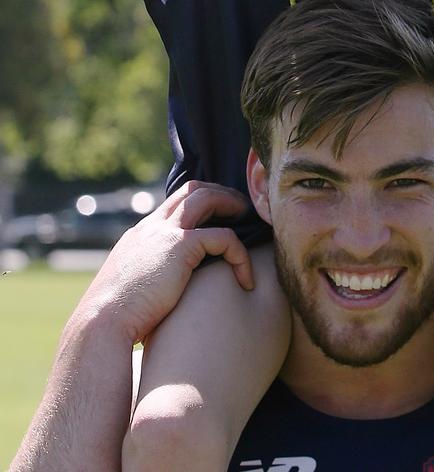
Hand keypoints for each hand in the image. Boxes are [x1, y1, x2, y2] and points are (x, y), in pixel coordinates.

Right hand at [74, 181, 253, 344]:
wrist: (100, 326)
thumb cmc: (114, 323)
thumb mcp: (131, 293)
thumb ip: (147, 285)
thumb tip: (160, 302)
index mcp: (139, 237)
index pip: (173, 205)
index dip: (198, 204)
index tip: (217, 215)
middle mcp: (152, 228)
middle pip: (190, 190)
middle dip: (218, 192)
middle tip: (239, 206)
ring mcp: (165, 233)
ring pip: (206, 198)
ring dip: (231, 203)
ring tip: (249, 218)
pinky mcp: (180, 247)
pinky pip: (223, 238)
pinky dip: (240, 254)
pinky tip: (246, 279)